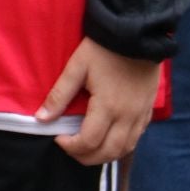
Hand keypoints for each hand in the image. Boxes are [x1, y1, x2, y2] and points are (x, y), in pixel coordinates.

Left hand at [38, 37, 159, 165]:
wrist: (136, 33)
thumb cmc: (103, 49)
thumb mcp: (77, 67)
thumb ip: (59, 95)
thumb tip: (41, 118)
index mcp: (108, 107)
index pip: (88, 142)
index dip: (70, 146)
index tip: (58, 137)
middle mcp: (127, 117)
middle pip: (108, 152)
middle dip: (86, 157)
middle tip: (70, 148)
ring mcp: (140, 115)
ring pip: (125, 149)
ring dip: (105, 155)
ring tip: (87, 147)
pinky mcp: (148, 110)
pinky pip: (137, 138)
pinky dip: (121, 145)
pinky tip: (110, 138)